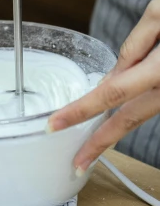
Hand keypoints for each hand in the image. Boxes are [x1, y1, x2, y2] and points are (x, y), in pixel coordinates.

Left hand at [48, 0, 159, 173]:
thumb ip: (134, 44)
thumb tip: (114, 73)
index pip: (110, 94)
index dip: (80, 111)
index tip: (54, 124)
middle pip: (128, 120)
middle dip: (100, 142)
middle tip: (77, 161)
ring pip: (142, 111)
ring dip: (117, 122)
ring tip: (94, 136)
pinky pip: (155, 100)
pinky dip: (138, 101)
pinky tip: (120, 106)